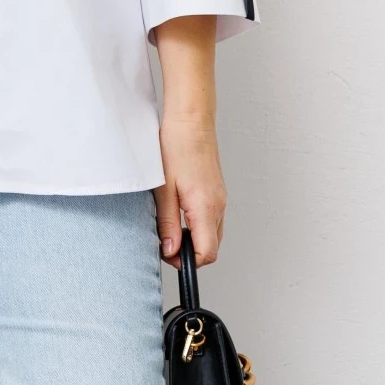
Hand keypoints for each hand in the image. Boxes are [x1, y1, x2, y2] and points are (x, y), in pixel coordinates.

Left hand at [154, 111, 225, 268]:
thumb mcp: (164, 190)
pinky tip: (180, 213)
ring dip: (193, 239)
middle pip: (211, 248)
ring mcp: (220, 199)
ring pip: (212, 235)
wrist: (191, 122)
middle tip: (165, 242)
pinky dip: (197, 225)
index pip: (206, 254)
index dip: (187, 262)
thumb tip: (169, 250)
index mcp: (206, 208)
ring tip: (171, 226)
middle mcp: (218, 206)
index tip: (168, 255)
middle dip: (189, 253)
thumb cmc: (177, 148)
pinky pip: (212, 220)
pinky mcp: (217, 193)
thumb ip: (168, 224)